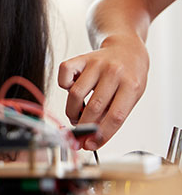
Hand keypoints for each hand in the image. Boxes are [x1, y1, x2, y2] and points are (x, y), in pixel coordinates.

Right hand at [58, 34, 147, 149]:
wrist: (126, 49)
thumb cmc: (129, 77)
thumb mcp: (131, 96)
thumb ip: (113, 115)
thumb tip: (91, 137)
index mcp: (131, 85)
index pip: (115, 116)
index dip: (101, 134)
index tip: (90, 145)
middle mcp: (113, 72)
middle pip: (94, 107)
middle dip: (84, 126)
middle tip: (81, 132)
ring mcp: (95, 64)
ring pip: (75, 94)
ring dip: (72, 111)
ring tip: (77, 114)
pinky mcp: (80, 59)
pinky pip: (63, 76)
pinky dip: (64, 87)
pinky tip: (72, 90)